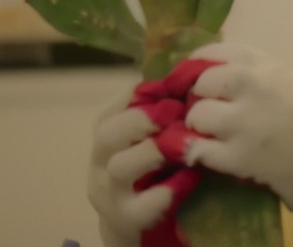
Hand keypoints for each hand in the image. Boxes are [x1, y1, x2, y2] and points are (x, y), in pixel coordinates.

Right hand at [87, 77, 204, 246]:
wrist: (136, 220)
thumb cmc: (152, 166)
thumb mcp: (151, 134)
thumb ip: (163, 108)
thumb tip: (191, 72)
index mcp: (108, 130)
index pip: (116, 104)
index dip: (147, 93)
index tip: (178, 88)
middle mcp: (101, 159)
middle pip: (107, 132)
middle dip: (143, 120)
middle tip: (178, 114)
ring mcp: (110, 191)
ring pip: (121, 167)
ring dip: (155, 153)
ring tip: (185, 147)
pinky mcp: (126, 219)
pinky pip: (142, 205)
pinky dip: (167, 191)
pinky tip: (189, 179)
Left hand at [182, 43, 292, 224]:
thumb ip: (261, 71)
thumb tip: (218, 70)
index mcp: (269, 67)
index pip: (219, 53)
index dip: (199, 63)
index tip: (194, 75)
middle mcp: (255, 88)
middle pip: (202, 81)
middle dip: (199, 95)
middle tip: (206, 108)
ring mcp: (244, 123)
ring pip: (196, 115)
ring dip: (197, 125)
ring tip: (209, 133)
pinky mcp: (237, 157)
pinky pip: (198, 148)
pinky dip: (195, 150)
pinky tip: (205, 152)